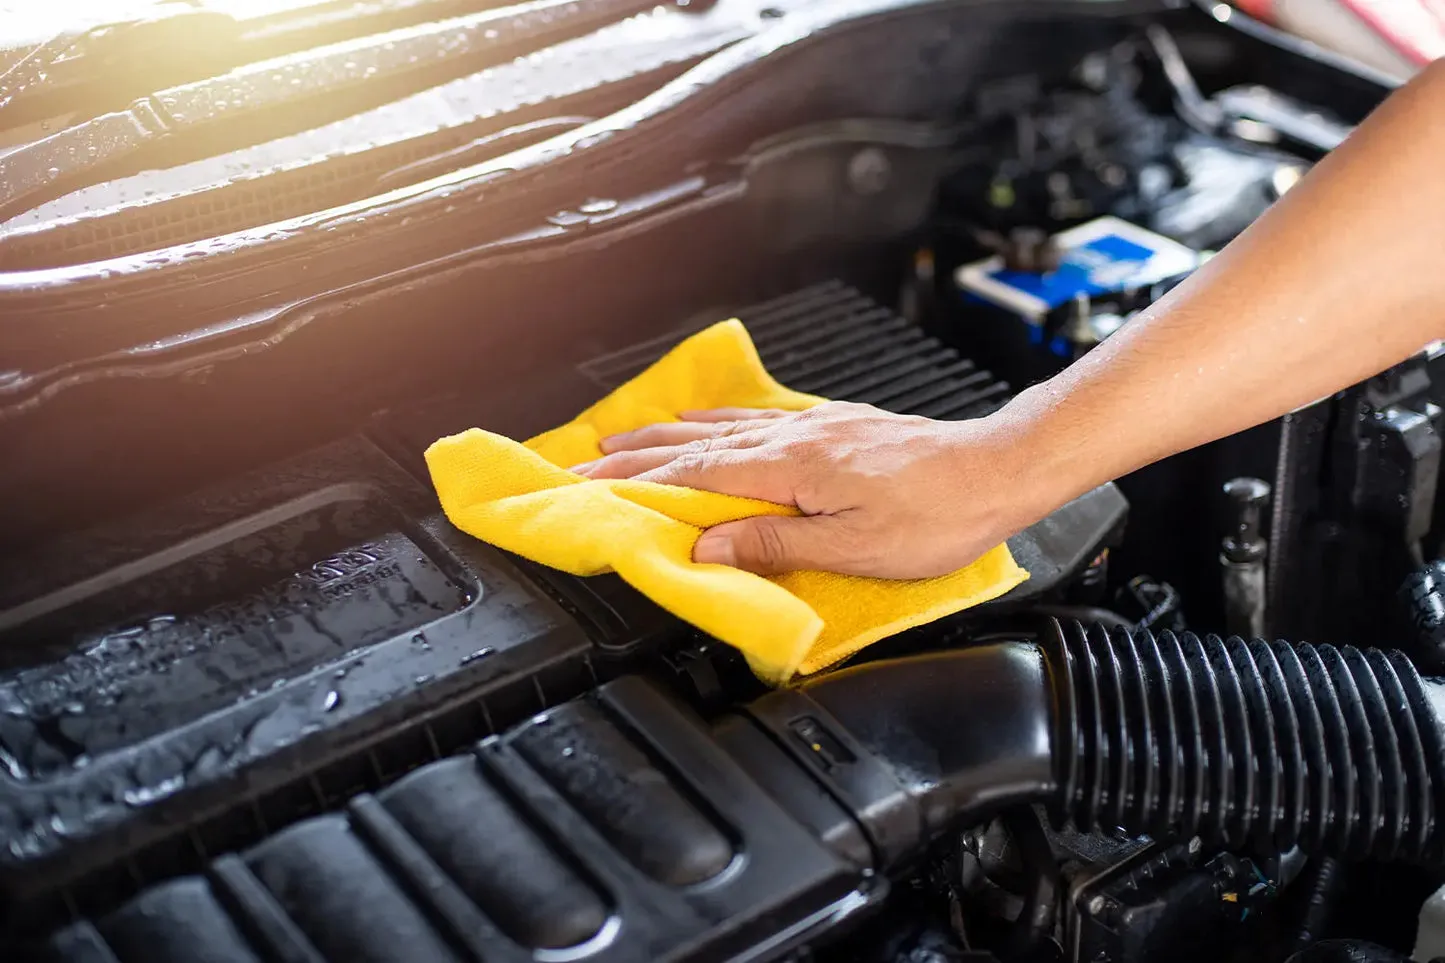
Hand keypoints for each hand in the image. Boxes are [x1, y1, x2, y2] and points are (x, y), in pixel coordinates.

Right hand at [572, 401, 1052, 577]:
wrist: (995, 470)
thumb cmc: (935, 516)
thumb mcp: (852, 547)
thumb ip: (774, 542)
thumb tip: (707, 545)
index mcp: (790, 468)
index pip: (695, 475)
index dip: (637, 482)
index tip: (589, 485)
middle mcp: (794, 438)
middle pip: (697, 444)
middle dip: (636, 453)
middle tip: (585, 459)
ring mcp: (814, 428)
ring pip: (723, 427)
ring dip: (668, 433)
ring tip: (626, 434)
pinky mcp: (834, 427)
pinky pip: (755, 420)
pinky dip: (716, 421)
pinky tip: (709, 421)